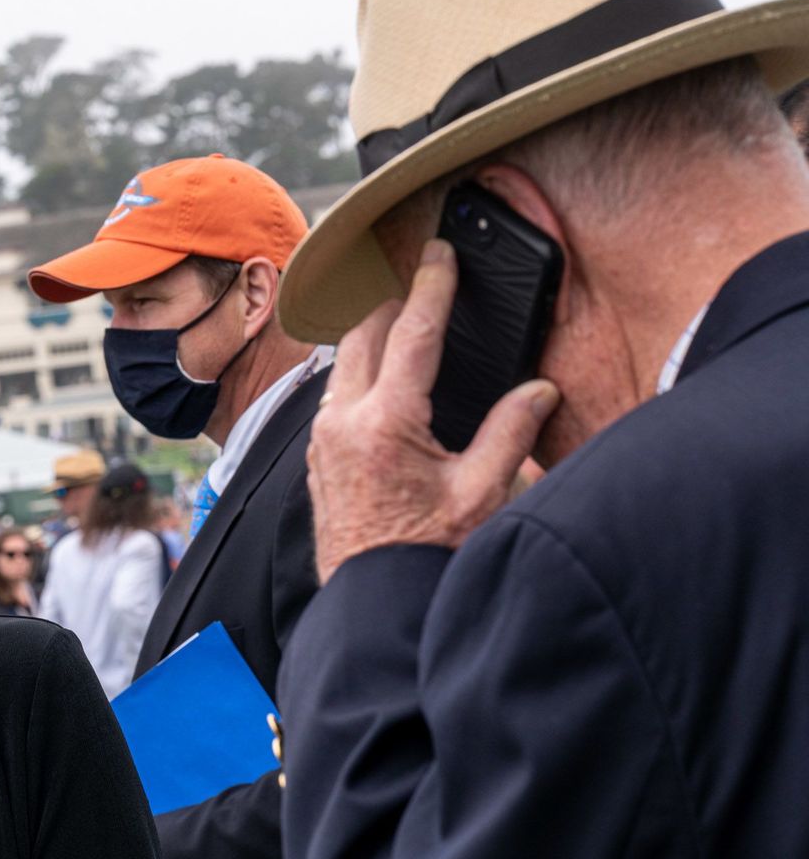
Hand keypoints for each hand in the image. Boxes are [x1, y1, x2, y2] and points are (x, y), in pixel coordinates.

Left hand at [307, 240, 559, 584]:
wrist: (373, 605)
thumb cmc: (425, 557)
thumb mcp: (481, 497)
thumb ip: (511, 434)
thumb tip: (540, 389)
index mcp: (385, 424)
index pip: (412, 334)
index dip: (431, 287)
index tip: (440, 253)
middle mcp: (342, 422)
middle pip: (365, 336)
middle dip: (394, 305)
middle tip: (423, 281)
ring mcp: (322, 439)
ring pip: (343, 364)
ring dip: (372, 338)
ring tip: (404, 323)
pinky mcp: (317, 456)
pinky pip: (334, 394)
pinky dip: (359, 373)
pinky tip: (382, 377)